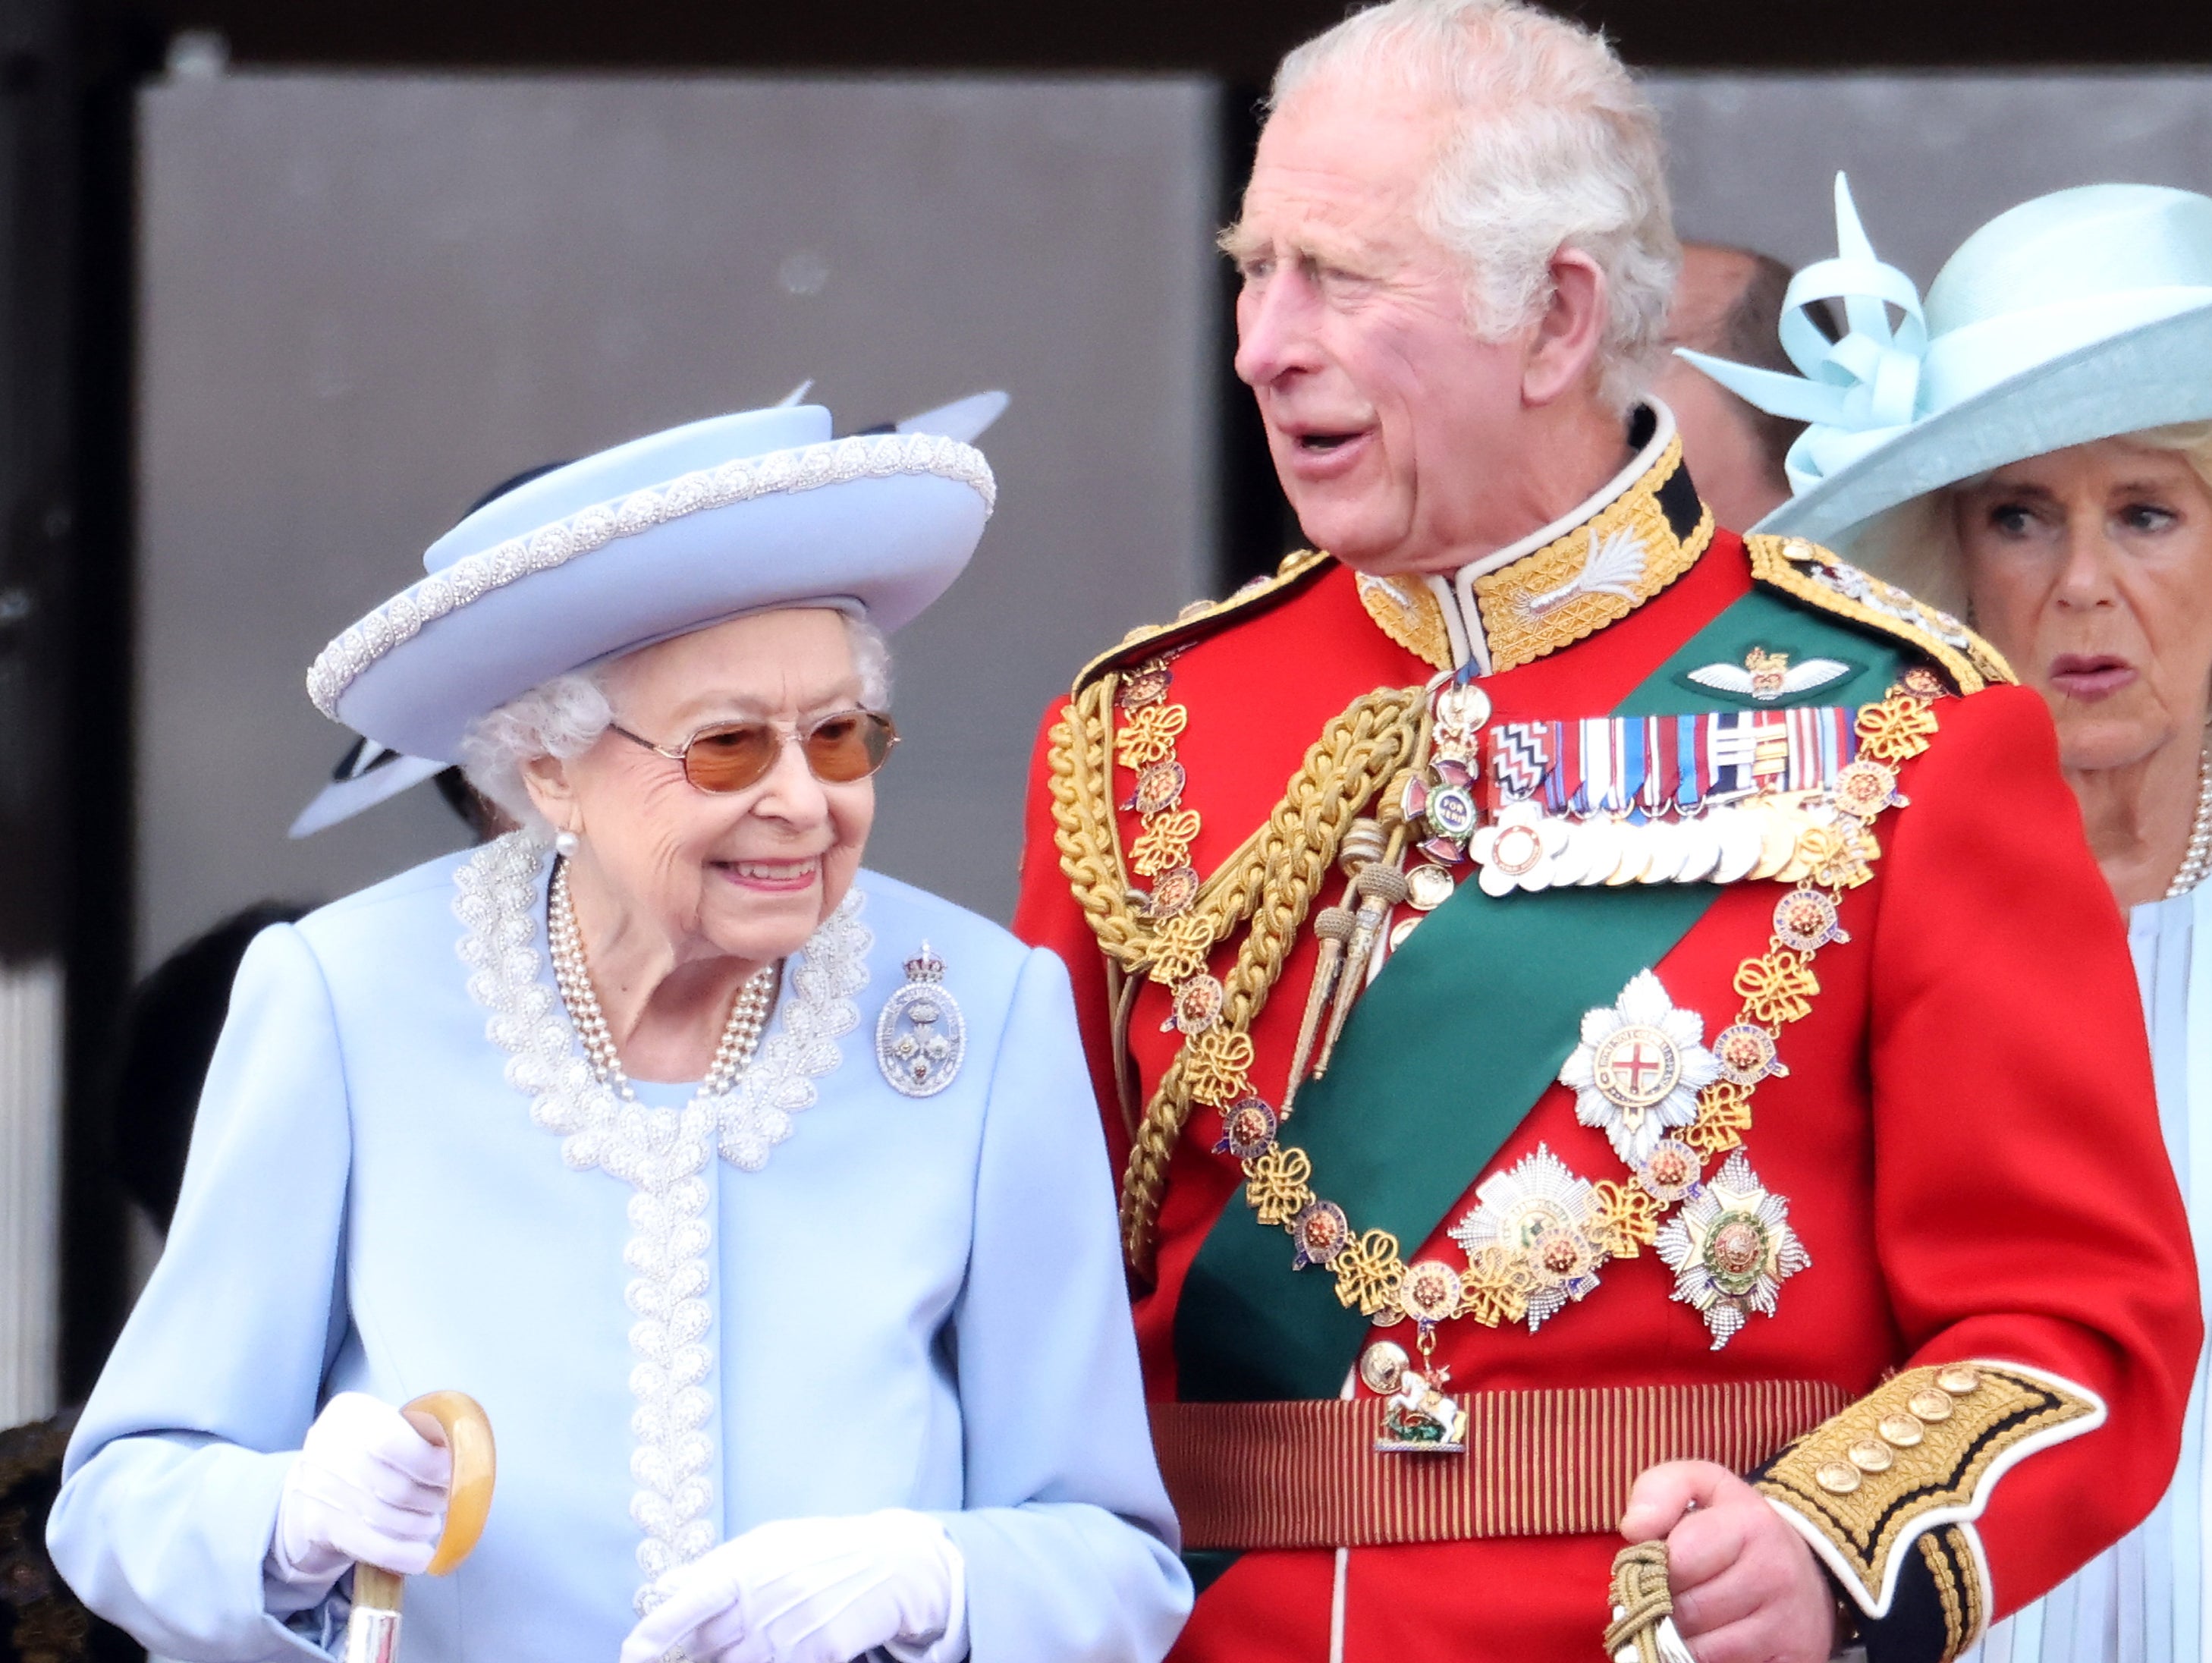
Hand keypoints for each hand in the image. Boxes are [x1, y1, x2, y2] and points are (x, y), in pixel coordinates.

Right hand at [267, 1392, 452, 1589]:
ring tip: (430, 1524)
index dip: (430, 1463)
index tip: (450, 1473)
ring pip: (386, 1517)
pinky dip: (402, 1554)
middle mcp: (328, 1446)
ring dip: (419, 1525)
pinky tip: (421, 1556)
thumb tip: (463, 1456)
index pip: (395, 1442)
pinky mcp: (317, 1525)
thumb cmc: (359, 1455)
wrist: (303, 1493)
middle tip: (442, 1502)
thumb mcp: (381, 1428)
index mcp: (350, 1414)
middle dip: (430, 1499)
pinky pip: (370, 1545)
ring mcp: (319, 1487)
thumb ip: (417, 1434)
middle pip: (396, 1486)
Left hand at [619, 1509, 962, 1662]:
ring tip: (752, 1640)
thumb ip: (715, 1567)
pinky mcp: (817, 1657)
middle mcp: (761, 1604)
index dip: (653, 1634)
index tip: (631, 1653)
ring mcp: (788, 1636)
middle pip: (704, 1650)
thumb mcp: (767, 1543)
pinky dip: (774, 1662)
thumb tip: (664, 1587)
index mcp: (744, 1570)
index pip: (686, 1605)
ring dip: (733, 1659)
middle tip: (707, 1644)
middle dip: (693, 1655)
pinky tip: (787, 1645)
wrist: (890, 1563)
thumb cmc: (820, 1551)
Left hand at [1620, 1461, 1837, 1662]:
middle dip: (1663, 1605)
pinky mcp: (1793, 1661)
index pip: (1677, 1559)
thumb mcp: (1701, 1487)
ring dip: (1681, 1637)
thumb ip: (1659, 1489)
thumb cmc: (1736, 1528)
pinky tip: (1711, 1639)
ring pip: (1702, 1650)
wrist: (1805, 1572)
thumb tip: (1634, 1528)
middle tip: (1669, 1593)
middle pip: (1685, 1611)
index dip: (1653, 1566)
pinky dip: (1707, 1661)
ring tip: (1688, 1616)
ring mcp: (1787, 1625)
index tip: (1656, 1563)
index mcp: (1751, 1525)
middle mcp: (1776, 1576)